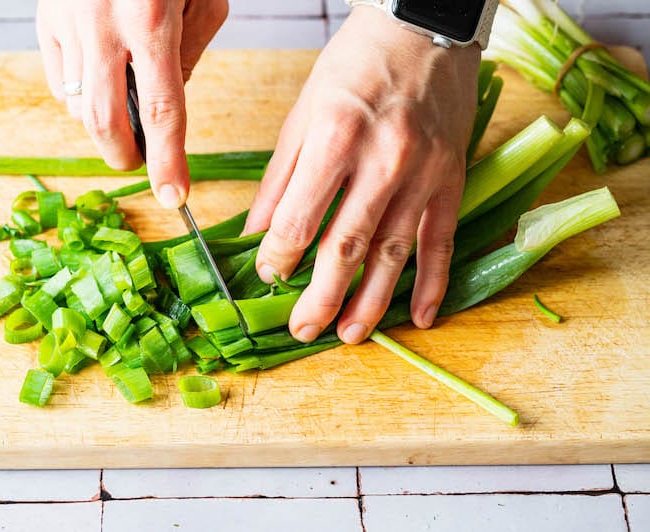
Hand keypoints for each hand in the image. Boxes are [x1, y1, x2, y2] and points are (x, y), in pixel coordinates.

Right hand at [36, 0, 227, 207]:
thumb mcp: (203, 0)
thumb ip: (188, 56)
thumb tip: (164, 108)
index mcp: (153, 20)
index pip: (163, 110)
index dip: (168, 161)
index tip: (174, 197)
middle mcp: (102, 25)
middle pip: (104, 121)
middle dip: (123, 155)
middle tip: (140, 162)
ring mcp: (66, 21)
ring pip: (77, 105)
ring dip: (104, 126)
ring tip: (127, 117)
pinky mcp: (45, 17)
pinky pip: (59, 80)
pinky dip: (80, 99)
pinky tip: (102, 87)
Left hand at [244, 7, 479, 343]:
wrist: (423, 29)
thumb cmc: (355, 67)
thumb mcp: (303, 113)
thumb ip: (279, 177)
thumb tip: (255, 232)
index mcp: (334, 139)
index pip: (299, 219)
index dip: (278, 257)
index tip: (268, 276)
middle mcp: (382, 161)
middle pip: (346, 248)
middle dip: (320, 298)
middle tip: (302, 330)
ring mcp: (423, 174)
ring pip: (393, 254)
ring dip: (370, 302)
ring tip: (350, 336)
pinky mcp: (451, 179)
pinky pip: (440, 241)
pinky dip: (433, 283)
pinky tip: (420, 317)